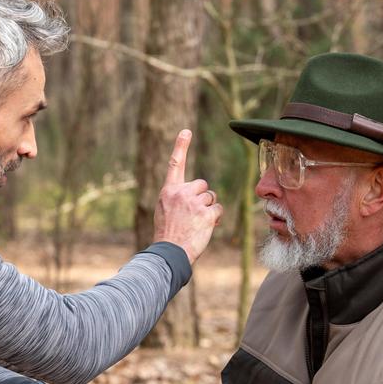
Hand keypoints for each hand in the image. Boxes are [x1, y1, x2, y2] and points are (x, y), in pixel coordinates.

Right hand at [153, 129, 223, 263]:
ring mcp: (194, 203)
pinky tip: (205, 226)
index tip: (186, 131)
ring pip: (211, 197)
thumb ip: (177, 198)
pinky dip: (215, 218)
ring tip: (196, 223)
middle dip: (202, 198)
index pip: (176, 164)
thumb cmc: (167, 234)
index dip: (181, 146)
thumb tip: (199, 194)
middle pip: (202, 185)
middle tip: (193, 214)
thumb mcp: (165, 210)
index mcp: (168, 191)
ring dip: (208, 209)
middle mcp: (181, 193)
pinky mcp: (206, 214)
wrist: (169, 252)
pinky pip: (218, 209)